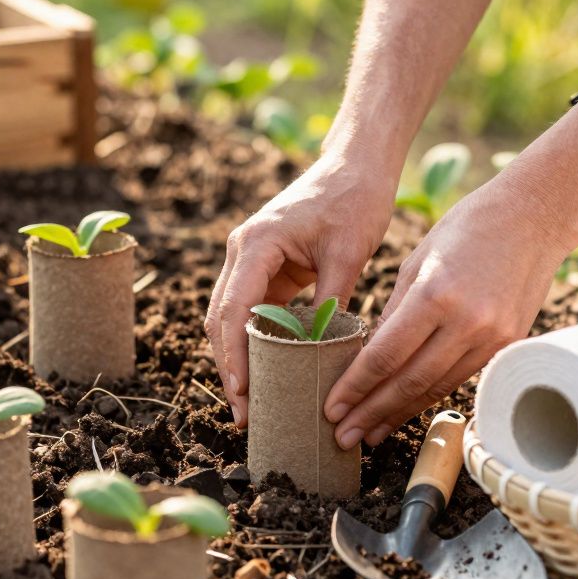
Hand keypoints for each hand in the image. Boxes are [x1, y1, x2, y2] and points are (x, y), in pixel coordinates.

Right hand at [205, 151, 394, 426]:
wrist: (356, 165)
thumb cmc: (354, 199)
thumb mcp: (348, 252)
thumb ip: (331, 301)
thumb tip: (322, 351)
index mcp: (257, 243)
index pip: (233, 309)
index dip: (234, 356)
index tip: (242, 393)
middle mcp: (243, 251)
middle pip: (221, 318)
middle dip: (230, 367)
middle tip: (244, 413)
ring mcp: (252, 259)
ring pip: (233, 318)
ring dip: (239, 358)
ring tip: (253, 402)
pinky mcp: (267, 267)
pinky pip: (254, 311)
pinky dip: (258, 342)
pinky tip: (270, 372)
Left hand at [323, 175, 571, 447]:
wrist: (533, 217)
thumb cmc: (465, 229)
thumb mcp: (416, 262)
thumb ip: (392, 313)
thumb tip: (366, 360)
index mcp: (435, 295)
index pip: (385, 356)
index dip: (355, 387)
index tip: (330, 408)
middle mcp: (467, 322)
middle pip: (409, 382)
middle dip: (371, 412)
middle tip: (343, 437)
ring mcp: (492, 337)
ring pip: (436, 387)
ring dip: (399, 413)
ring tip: (370, 433)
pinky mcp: (509, 344)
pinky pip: (460, 377)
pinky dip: (430, 395)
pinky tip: (407, 408)